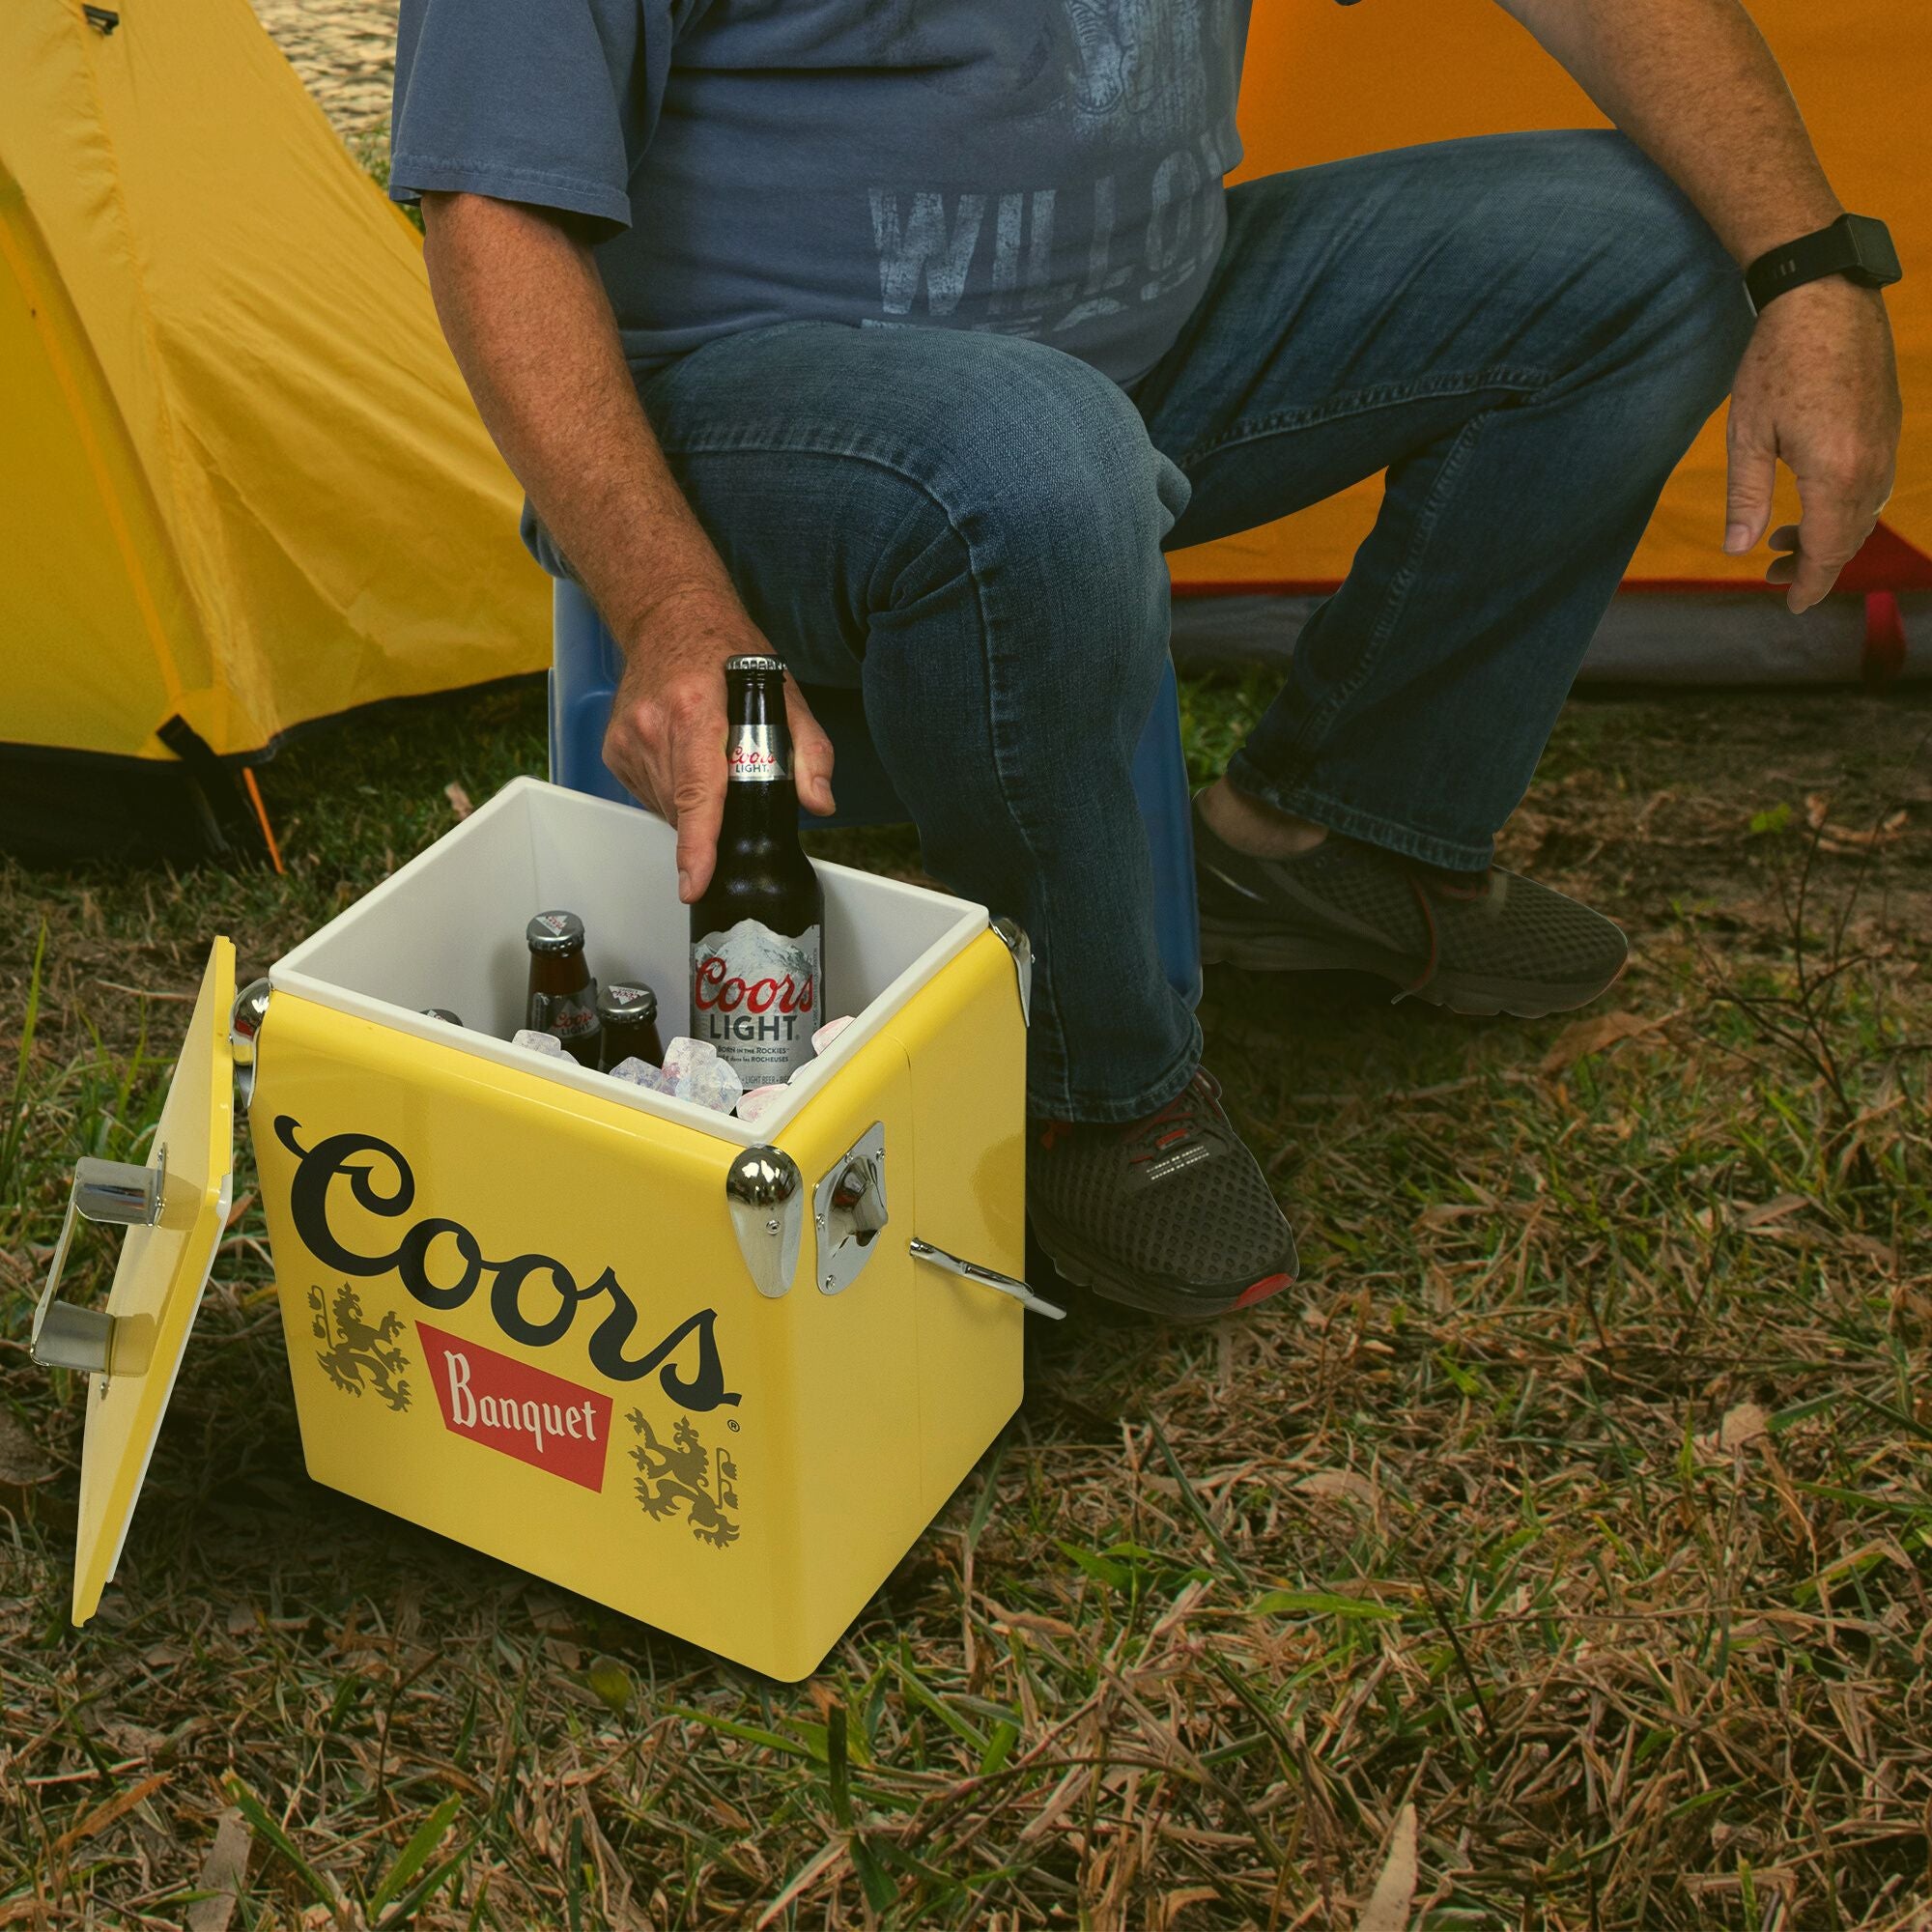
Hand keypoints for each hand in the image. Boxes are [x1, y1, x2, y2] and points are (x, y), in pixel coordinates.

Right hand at [600, 587, 835, 902]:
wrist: (669, 616)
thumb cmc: (727, 652)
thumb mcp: (785, 693)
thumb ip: (810, 751)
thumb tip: (819, 802)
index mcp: (695, 712)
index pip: (697, 794)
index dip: (697, 845)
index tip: (695, 881)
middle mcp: (654, 726)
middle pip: (686, 809)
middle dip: (715, 815)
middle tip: (734, 775)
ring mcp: (628, 739)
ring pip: (666, 808)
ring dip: (694, 805)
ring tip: (709, 760)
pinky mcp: (615, 749)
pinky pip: (649, 795)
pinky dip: (672, 792)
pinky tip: (686, 761)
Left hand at [1724, 277, 1900, 612]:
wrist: (1825, 297)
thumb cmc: (1777, 363)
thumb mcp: (1747, 436)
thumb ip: (1745, 498)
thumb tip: (1737, 550)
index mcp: (1836, 473)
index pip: (1827, 551)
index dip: (1809, 585)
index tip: (1791, 607)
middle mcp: (1872, 465)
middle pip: (1849, 539)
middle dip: (1814, 565)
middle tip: (1772, 573)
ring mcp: (1887, 444)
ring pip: (1864, 513)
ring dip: (1830, 536)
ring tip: (1783, 539)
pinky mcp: (1889, 426)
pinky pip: (1874, 485)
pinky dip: (1846, 507)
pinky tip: (1814, 501)